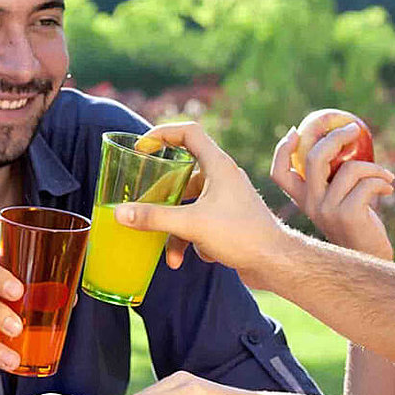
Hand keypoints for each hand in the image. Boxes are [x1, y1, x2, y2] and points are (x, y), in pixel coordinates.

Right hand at [110, 122, 296, 282]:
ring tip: (171, 255)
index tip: (142, 147)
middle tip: (143, 203)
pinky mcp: (229, 219)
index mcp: (218, 165)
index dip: (162, 133)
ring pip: (190, 204)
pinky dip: (194, 238)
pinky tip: (202, 255)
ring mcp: (227, 198)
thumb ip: (153, 218)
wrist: (275, 263)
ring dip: (177, 229)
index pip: (188, 132)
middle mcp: (223, 177)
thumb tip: (119, 213)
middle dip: (162, 196)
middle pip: (183, 173)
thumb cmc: (242, 235)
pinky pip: (201, 221)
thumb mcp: (191, 224)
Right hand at [270, 125, 394, 259]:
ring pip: (350, 169)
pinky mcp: (348, 214)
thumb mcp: (339, 201)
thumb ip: (333, 179)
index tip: (296, 130)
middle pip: (314, 158)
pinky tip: (389, 189)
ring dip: (374, 167)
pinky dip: (382, 180)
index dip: (282, 149)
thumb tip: (341, 138)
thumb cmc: (358, 224)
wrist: (371, 257)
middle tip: (354, 128)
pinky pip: (367, 183)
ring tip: (385, 176)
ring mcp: (327, 210)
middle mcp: (311, 205)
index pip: (279, 173)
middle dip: (335, 136)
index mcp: (304, 200)